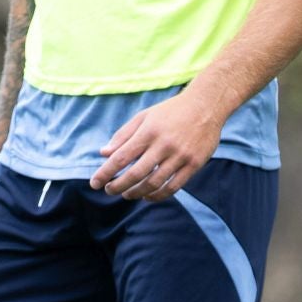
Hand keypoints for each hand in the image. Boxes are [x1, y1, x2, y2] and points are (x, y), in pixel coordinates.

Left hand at [89, 92, 223, 199]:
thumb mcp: (144, 116)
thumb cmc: (170, 111)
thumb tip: (103, 153)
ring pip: (154, 183)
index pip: (122, 157)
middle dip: (118, 186)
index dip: (106, 172)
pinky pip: (173, 187)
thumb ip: (123, 135)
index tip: (94, 183)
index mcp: (149, 131)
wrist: (206, 106)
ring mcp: (180, 156)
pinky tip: (147, 196)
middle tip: (109, 190)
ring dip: (136, 193)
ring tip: (127, 194)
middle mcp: (164, 145)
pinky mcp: (194, 164)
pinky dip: (158, 195)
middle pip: (136, 174)